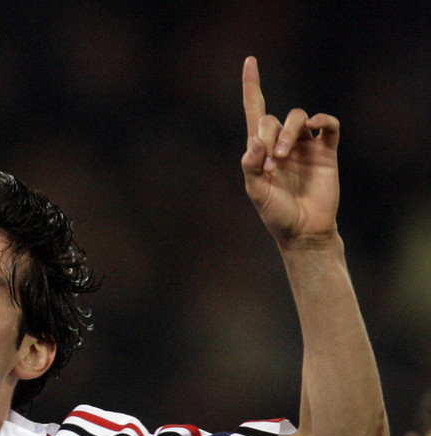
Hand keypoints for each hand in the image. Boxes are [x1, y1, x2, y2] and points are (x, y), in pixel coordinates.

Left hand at [241, 56, 339, 248]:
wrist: (304, 231)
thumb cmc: (275, 214)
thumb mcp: (256, 193)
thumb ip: (250, 167)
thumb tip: (253, 142)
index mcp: (260, 150)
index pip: (255, 112)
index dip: (252, 86)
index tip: (250, 60)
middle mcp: (282, 143)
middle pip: (273, 119)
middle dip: (268, 137)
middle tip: (269, 165)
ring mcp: (305, 146)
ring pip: (298, 118)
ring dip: (288, 133)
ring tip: (282, 158)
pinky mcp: (326, 152)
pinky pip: (328, 125)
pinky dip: (322, 120)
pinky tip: (315, 125)